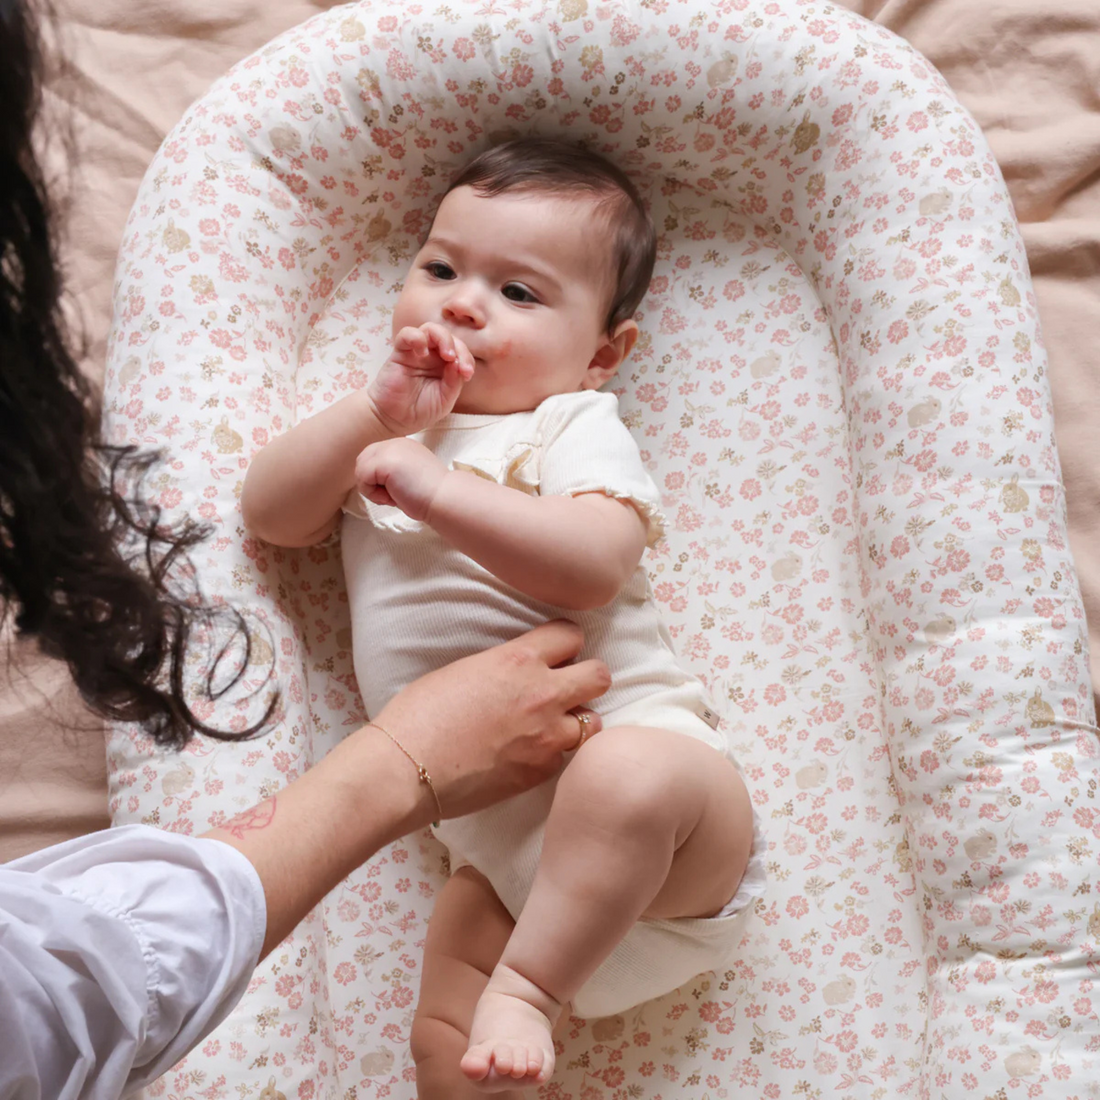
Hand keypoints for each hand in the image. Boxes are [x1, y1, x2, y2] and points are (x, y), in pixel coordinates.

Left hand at [355, 437, 447, 520]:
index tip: (399, 491)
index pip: (374, 459)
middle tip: (393, 495)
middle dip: (372, 482)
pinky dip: (372, 493)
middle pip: (363, 461)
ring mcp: (389, 449)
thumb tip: (370, 481)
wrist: (444, 498)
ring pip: (361, 469)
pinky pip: (362, 477)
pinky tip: (392, 497)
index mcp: (403, 445)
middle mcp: (395, 442)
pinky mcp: (383, 461)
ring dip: (372, 489)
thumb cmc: (431, 495)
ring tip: (394, 496)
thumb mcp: (409, 476)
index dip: (379, 479)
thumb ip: (392, 472)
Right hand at [367, 323, 475, 434]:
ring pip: (431, 329)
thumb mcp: (445, 400)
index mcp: (446, 366)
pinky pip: (407, 334)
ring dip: (443, 338)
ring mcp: (416, 352)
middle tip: (458, 364)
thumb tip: (458, 363)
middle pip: (449, 337)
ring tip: (447, 356)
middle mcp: (432, 356)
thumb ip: (454, 382)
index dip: (467, 359)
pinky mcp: (400, 353)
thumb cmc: (420, 411)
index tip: (467, 374)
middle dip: (459, 348)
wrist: (394, 420)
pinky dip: (417, 338)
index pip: (461, 352)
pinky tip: (422, 353)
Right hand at [371, 620, 610, 819]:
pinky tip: (527, 755)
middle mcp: (542, 693)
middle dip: (587, 679)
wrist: (405, 768)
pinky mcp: (540, 771)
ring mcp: (546, 736)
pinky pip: (564, 758)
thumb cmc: (419, 714)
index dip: (566, 644)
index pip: (571, 635)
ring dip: (576, 721)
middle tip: (568, 689)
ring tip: (551, 727)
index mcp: (519, 659)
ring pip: (592, 722)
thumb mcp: (465, 670)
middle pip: (599, 676)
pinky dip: (552, 755)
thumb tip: (517, 675)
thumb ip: (503, 668)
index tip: (557, 654)